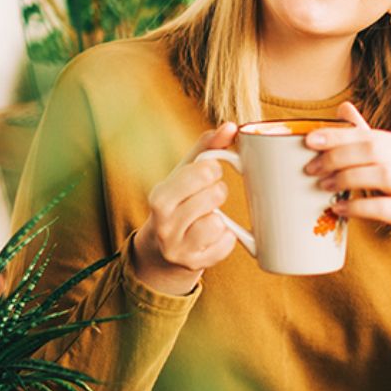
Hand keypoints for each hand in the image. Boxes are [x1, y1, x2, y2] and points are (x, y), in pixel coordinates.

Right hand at [130, 123, 239, 295]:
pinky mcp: (196, 264)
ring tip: (207, 218)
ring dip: (220, 219)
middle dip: (217, 193)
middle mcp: (164, 224)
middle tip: (207, 198)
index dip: (213, 170)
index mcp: (160, 197)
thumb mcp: (184, 173)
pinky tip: (211, 237)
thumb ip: (207, 147)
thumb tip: (231, 126)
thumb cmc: (178, 202)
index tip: (207, 175)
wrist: (160, 252)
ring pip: (220, 223)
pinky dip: (225, 239)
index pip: (204, 171)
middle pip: (216, 195)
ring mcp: (179, 248)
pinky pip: (227, 243)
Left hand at [305, 103, 390, 312]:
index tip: (307, 140)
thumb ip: (369, 136)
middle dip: (337, 157)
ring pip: (380, 173)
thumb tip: (343, 108)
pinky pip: (385, 207)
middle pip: (372, 150)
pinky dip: (359, 207)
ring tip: (324, 187)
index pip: (367, 135)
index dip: (336, 135)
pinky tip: (339, 209)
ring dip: (347, 178)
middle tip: (310, 168)